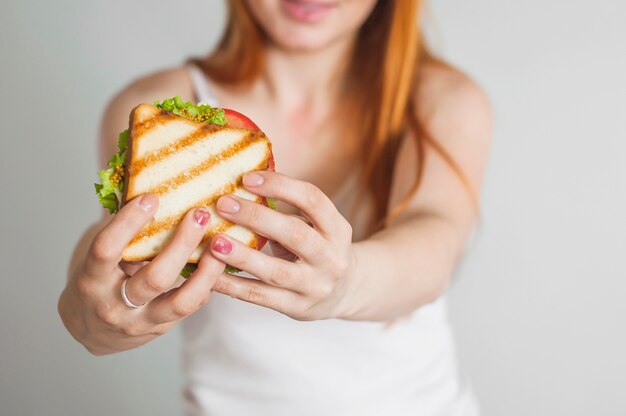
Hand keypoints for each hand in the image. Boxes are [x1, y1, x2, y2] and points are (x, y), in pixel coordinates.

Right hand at [58, 194, 224, 354]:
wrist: (93, 332)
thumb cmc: (98, 282)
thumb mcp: (98, 261)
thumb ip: (123, 235)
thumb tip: (155, 191)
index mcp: (93, 280)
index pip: (106, 249)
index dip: (128, 222)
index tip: (152, 197)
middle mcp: (115, 305)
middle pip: (155, 278)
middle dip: (181, 245)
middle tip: (200, 214)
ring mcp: (141, 322)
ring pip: (182, 301)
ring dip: (207, 271)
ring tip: (221, 243)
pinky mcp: (163, 329)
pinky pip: (191, 306)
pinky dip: (208, 283)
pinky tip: (219, 261)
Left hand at [209, 171, 356, 320]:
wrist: (344, 293)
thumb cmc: (318, 249)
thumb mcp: (317, 227)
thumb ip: (288, 211)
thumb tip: (240, 185)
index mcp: (337, 229)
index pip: (313, 200)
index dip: (281, 186)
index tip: (247, 178)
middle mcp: (331, 258)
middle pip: (295, 234)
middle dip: (256, 217)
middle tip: (223, 204)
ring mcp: (316, 286)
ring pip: (276, 271)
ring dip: (242, 256)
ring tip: (214, 243)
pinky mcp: (297, 307)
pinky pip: (261, 296)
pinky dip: (234, 285)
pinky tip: (212, 276)